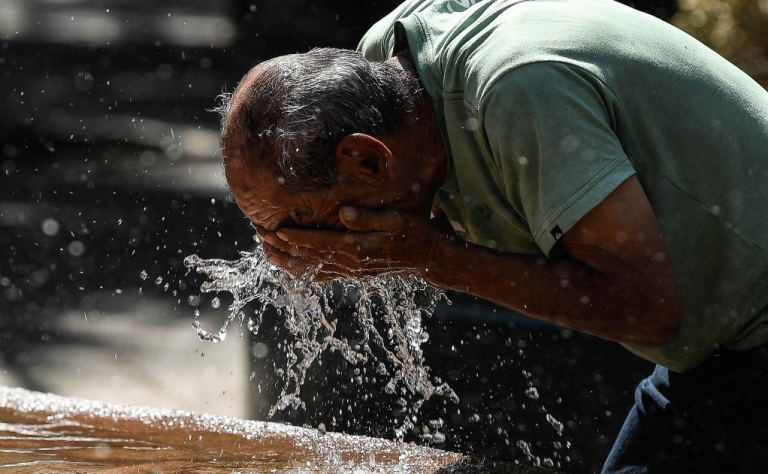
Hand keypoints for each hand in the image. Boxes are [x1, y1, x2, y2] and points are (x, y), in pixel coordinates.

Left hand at [257, 207, 444, 280]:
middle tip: (260, 237)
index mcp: (357, 249)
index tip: (274, 229)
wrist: (429, 259)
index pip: (318, 243)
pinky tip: (291, 268)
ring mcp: (351, 272)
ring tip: (266, 252)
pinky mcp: (353, 274)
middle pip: (309, 258)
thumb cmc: (414, 234)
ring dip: (287, 261)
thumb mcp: (396, 220)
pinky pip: (323, 276)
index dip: (295, 237)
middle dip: (283, 247)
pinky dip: (303, 273)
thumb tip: (345, 214)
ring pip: (311, 270)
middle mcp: (350, 264)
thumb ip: (369, 218)